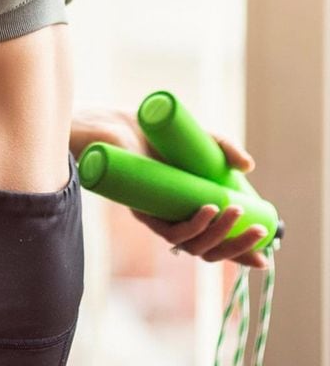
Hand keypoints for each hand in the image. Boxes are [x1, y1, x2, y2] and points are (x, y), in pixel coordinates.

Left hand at [98, 109, 269, 269]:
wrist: (116, 125)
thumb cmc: (156, 136)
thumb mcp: (198, 140)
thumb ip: (224, 149)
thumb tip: (249, 166)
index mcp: (189, 212)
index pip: (217, 243)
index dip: (240, 254)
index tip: (264, 257)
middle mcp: (174, 220)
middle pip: (208, 250)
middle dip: (237, 246)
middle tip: (260, 231)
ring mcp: (158, 218)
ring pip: (192, 245)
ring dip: (218, 234)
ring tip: (235, 211)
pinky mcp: (141, 209)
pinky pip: (168, 229)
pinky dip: (192, 225)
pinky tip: (207, 210)